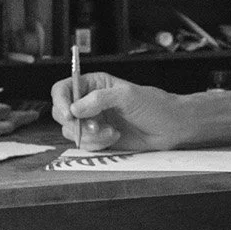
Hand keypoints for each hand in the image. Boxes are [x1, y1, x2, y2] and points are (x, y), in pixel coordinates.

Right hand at [49, 72, 190, 152]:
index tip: (69, 114)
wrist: (170, 127)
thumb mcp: (127, 96)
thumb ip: (99, 99)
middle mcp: (90, 102)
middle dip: (76, 124)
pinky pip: (85, 145)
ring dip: (90, 136)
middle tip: (95, 127)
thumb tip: (75, 108)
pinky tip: (115, 137)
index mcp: (94, 84)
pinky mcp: (99, 138)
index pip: (63, 89)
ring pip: (72, 132)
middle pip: (62, 113)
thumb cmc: (154, 105)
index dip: (60, 101)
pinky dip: (97, 144)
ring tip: (111, 132)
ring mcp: (93, 121)